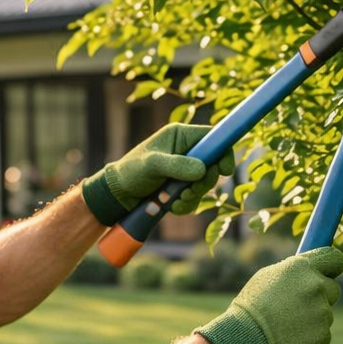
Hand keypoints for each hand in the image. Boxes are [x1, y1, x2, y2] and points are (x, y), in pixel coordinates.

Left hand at [80, 123, 236, 225]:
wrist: (118, 194)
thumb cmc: (131, 171)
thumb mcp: (152, 165)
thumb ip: (176, 165)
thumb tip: (202, 169)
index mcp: (181, 136)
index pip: (213, 138)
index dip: (223, 152)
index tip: (224, 171)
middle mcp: (186, 151)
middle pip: (213, 165)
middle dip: (203, 182)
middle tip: (188, 191)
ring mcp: (185, 170)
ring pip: (204, 185)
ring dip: (192, 197)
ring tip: (173, 201)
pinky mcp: (182, 187)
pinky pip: (195, 198)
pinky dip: (185, 205)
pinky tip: (170, 207)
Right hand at [195, 247, 342, 343]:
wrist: (245, 339)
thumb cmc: (251, 306)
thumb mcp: (267, 277)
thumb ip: (294, 273)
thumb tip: (307, 272)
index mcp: (302, 267)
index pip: (334, 259)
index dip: (332, 267)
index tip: (329, 273)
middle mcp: (316, 286)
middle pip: (333, 288)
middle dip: (321, 295)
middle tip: (298, 306)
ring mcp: (322, 311)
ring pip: (325, 313)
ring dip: (312, 318)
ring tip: (287, 325)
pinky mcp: (323, 335)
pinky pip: (322, 333)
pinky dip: (310, 338)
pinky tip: (291, 339)